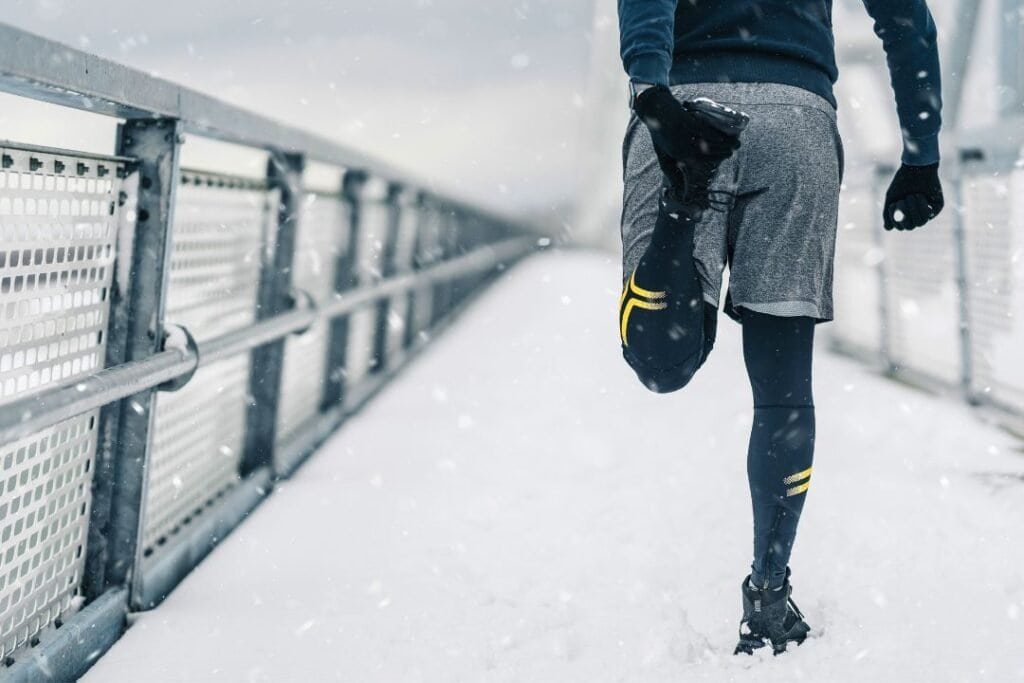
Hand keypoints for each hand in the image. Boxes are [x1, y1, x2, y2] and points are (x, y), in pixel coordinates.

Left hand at [633, 85, 740, 206]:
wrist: (652, 108)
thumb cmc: (658, 132)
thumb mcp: (662, 153)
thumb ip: (670, 170)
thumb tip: (678, 190)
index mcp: (674, 155)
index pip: (697, 162)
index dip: (713, 161)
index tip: (725, 158)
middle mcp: (678, 146)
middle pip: (704, 153)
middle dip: (721, 153)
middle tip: (733, 151)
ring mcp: (681, 134)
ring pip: (706, 142)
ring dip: (722, 144)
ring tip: (733, 143)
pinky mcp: (684, 121)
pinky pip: (703, 130)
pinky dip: (714, 134)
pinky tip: (724, 135)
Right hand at [883, 163, 943, 230]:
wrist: (916, 167)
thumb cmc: (902, 181)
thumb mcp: (891, 198)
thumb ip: (888, 214)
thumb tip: (889, 229)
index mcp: (905, 214)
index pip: (900, 226)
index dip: (895, 219)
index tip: (893, 205)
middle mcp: (917, 215)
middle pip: (910, 227)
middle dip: (904, 215)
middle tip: (902, 201)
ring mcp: (928, 211)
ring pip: (920, 223)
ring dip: (913, 210)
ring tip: (911, 196)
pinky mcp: (937, 206)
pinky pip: (929, 215)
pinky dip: (922, 206)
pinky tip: (919, 195)